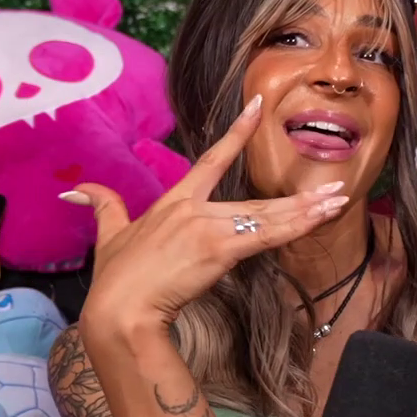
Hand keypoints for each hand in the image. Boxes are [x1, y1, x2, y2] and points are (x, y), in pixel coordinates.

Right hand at [69, 94, 352, 336]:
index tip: (258, 106)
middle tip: (334, 187)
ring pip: (270, 216)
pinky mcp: (221, 250)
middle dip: (299, 196)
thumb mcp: (110, 236)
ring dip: (309, 210)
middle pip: (257, 198)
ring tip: (340, 199)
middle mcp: (197, 209)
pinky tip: (321, 219)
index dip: (237, 131)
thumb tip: (76, 190)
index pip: (213, 159)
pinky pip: (268, 236)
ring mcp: (211, 228)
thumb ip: (102, 206)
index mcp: (175, 201)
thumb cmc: (117, 279)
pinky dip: (298, 227)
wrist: (121, 310)